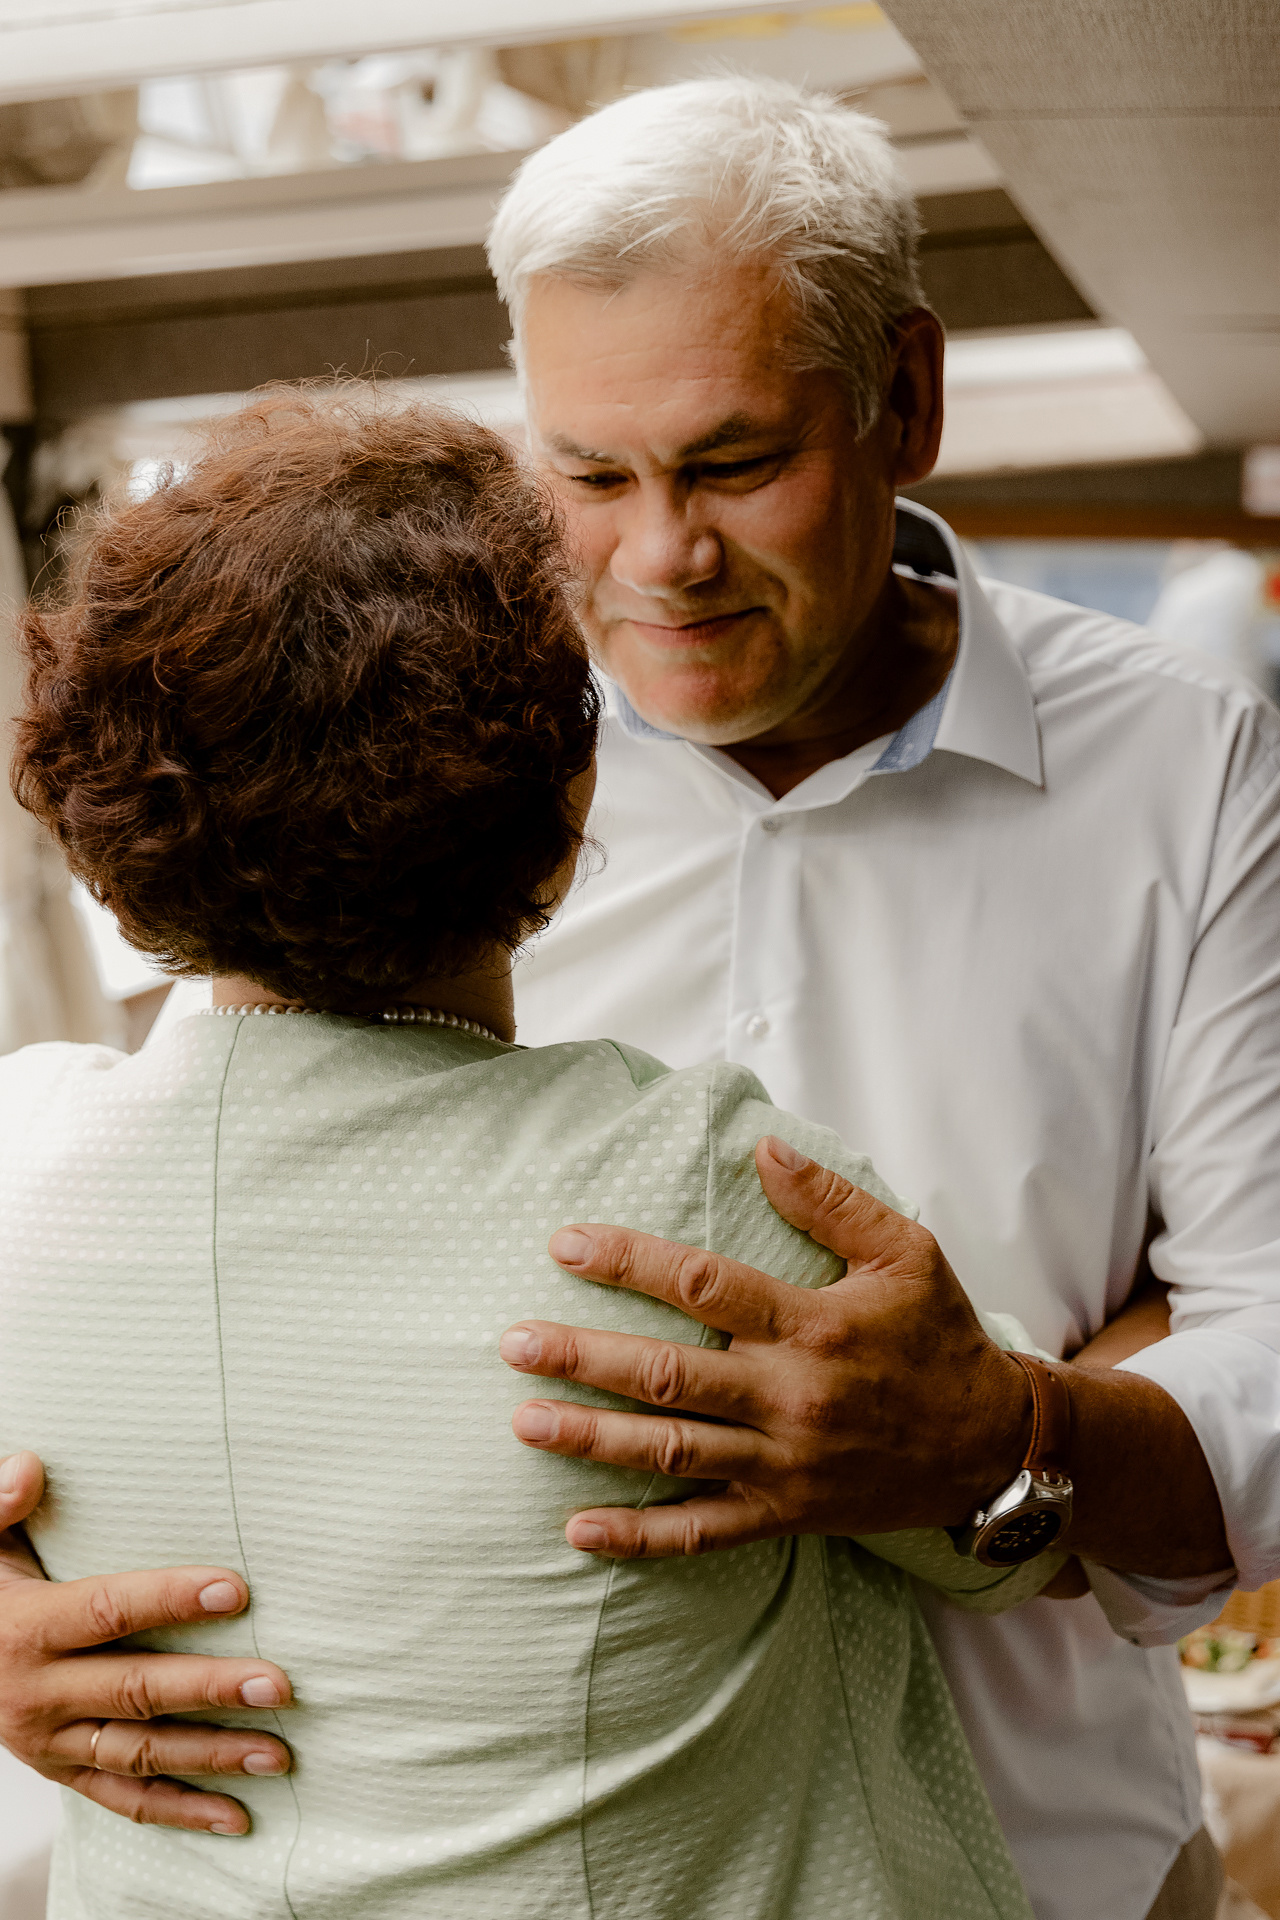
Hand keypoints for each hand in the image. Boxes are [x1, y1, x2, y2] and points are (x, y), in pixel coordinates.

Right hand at [0, 1451, 292, 1833]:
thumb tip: (32, 1466)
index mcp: (27, 1629)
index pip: (109, 1611)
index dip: (171, 1599)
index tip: (236, 1589)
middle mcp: (39, 1693)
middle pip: (136, 1690)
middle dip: (211, 1688)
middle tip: (280, 1684)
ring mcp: (51, 1742)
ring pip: (140, 1754)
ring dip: (211, 1756)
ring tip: (279, 1752)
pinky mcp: (62, 1772)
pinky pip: (123, 1801)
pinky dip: (180, 1812)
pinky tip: (237, 1816)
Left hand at [500, 1137, 1031, 1557]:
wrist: (994, 1448)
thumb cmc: (943, 1338)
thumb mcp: (907, 1253)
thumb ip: (832, 1203)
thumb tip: (763, 1147)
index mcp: (813, 1325)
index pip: (704, 1285)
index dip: (629, 1262)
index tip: (566, 1245)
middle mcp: (791, 1396)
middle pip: (668, 1376)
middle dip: (583, 1357)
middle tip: (512, 1343)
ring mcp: (784, 1464)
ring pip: (673, 1452)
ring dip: (592, 1438)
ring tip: (523, 1421)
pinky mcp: (787, 1514)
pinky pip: (703, 1531)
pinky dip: (640, 1536)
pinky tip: (577, 1530)